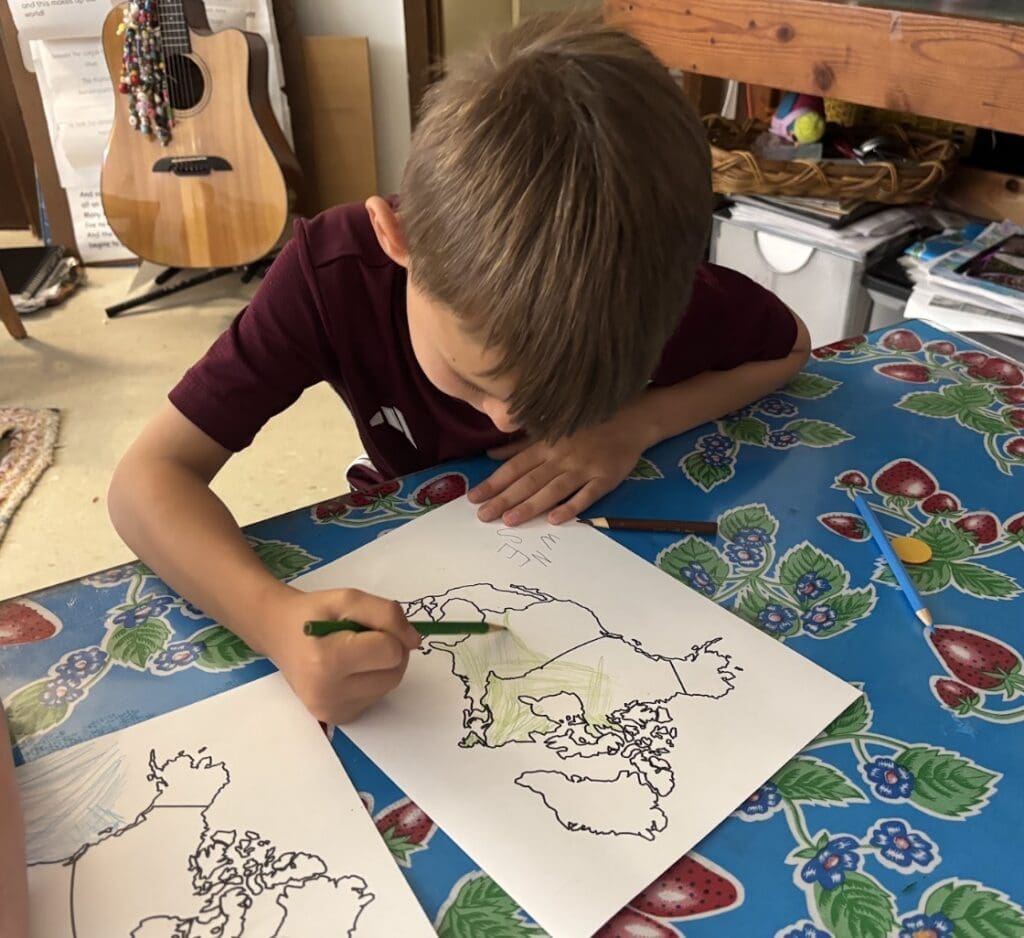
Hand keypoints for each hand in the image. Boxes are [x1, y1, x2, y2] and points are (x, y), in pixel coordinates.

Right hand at [259, 586, 420, 724]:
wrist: (279, 634)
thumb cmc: (313, 613)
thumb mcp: (349, 599)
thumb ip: (388, 614)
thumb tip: (415, 641)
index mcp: (326, 661)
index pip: (390, 651)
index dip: (387, 631)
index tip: (365, 623)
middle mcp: (328, 694)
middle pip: (395, 672)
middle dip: (389, 649)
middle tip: (363, 635)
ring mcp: (332, 712)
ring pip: (390, 685)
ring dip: (383, 664)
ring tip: (355, 650)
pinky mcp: (339, 719)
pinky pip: (377, 696)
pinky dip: (373, 679)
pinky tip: (350, 668)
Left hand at [468, 412, 647, 525]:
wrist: (632, 417)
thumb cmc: (587, 424)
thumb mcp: (551, 429)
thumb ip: (520, 444)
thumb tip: (490, 455)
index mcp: (546, 444)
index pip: (514, 467)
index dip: (494, 482)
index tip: (473, 498)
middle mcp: (561, 456)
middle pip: (529, 481)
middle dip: (504, 498)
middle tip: (483, 516)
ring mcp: (584, 468)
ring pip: (552, 489)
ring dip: (531, 505)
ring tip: (509, 520)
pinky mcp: (605, 478)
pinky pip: (587, 495)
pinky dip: (571, 507)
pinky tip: (555, 520)